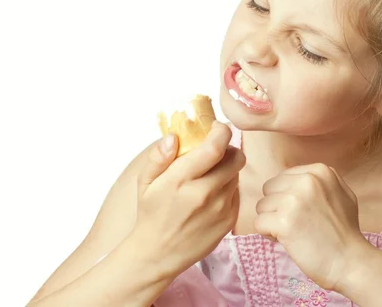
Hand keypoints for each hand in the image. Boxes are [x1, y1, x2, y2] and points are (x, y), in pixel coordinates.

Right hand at [130, 121, 244, 277]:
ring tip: (209, 174)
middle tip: (214, 151)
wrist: (158, 254)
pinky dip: (228, 187)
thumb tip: (173, 137)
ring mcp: (220, 208)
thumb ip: (157, 157)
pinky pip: (236, 192)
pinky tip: (211, 193)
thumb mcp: (144, 183)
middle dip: (227, 148)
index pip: (215, 147)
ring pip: (237, 174)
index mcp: (181, 180)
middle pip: (235, 157)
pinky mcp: (229, 220)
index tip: (215, 128)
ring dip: (227, 168)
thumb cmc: (151, 213)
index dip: (221, 131)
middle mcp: (205, 194)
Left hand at [254, 163, 368, 290]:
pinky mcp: (284, 221)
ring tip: (293, 232)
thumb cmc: (345, 232)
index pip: (282, 178)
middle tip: (296, 223)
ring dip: (272, 221)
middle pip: (269, 189)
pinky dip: (268, 234)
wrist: (350, 262)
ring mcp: (294, 200)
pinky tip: (287, 240)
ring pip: (261, 206)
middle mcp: (307, 181)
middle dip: (277, 207)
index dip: (287, 197)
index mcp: (320, 171)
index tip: (304, 212)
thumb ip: (318, 181)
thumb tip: (292, 177)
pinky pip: (259, 223)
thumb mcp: (341, 193)